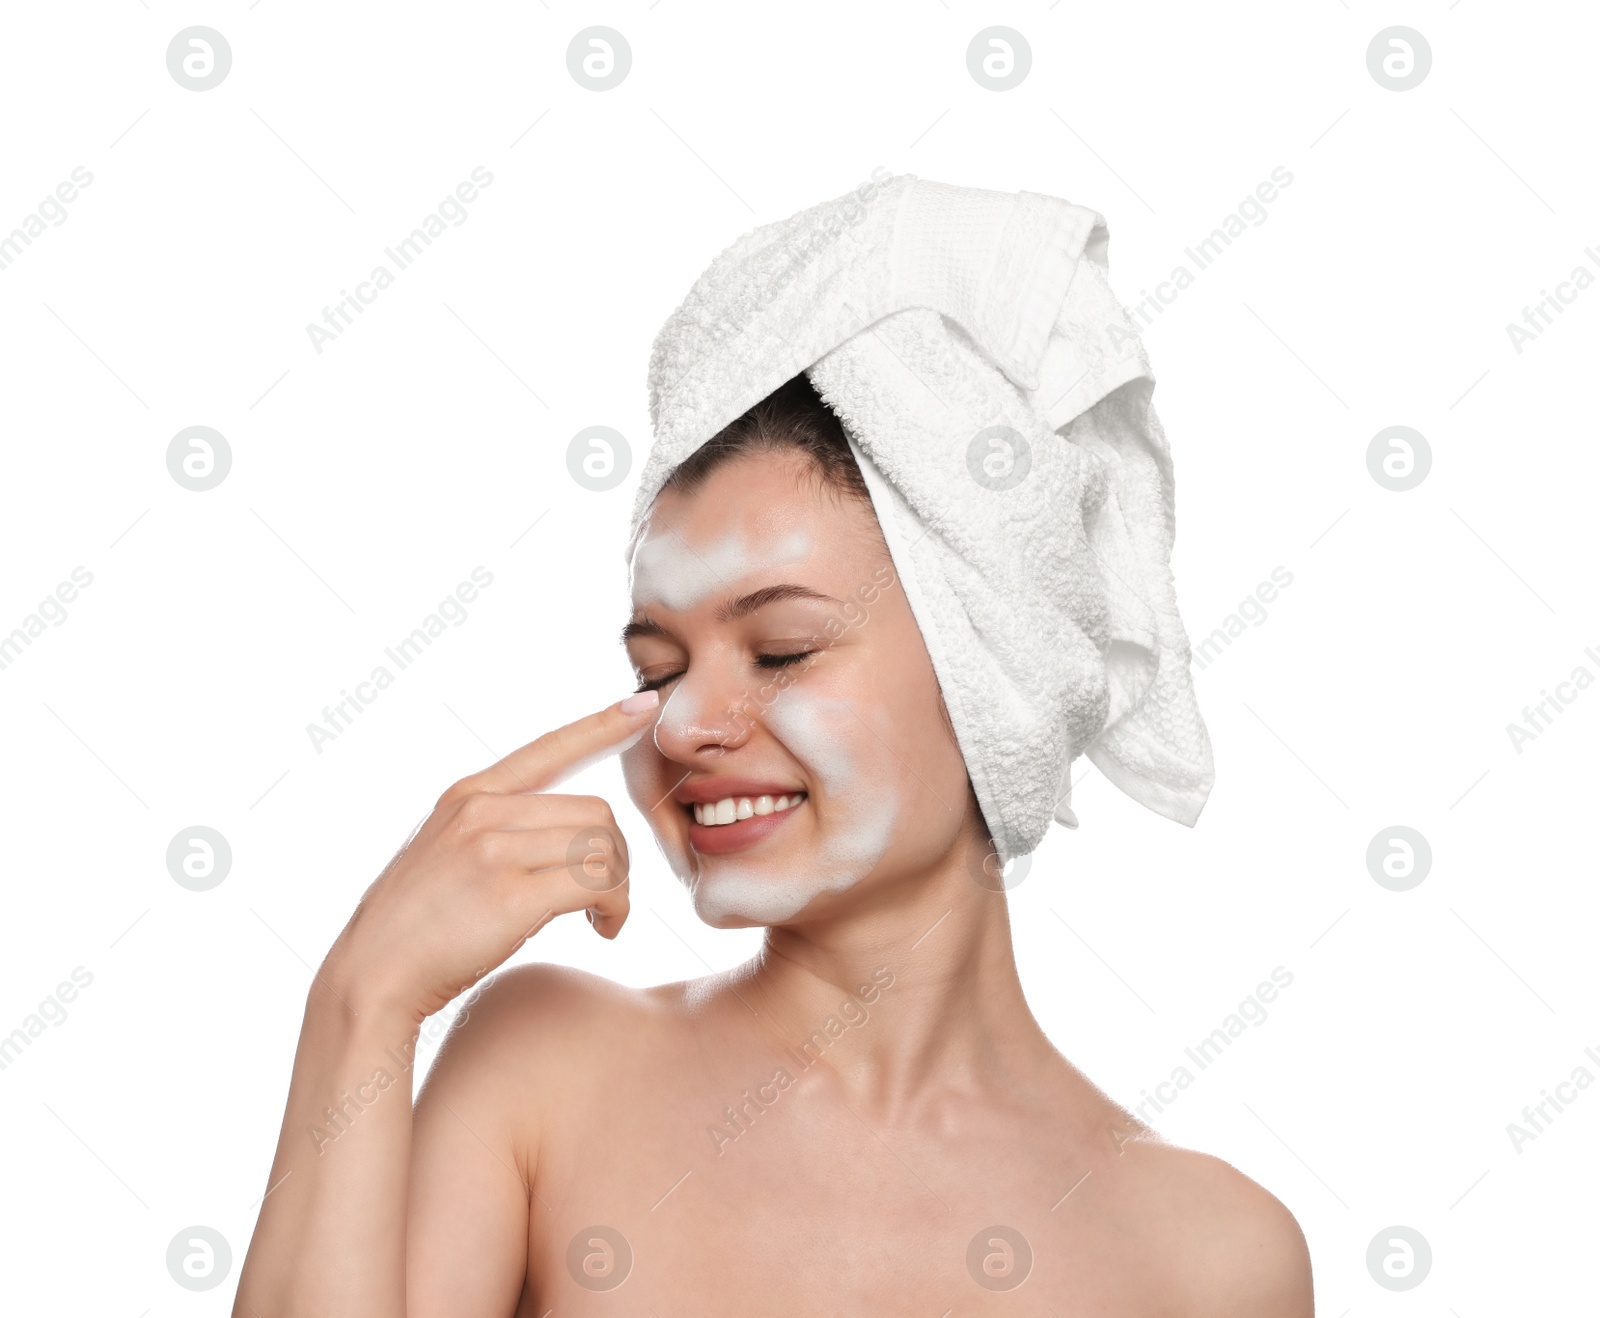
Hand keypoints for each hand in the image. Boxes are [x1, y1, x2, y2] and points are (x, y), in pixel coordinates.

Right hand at [320, 691, 659, 1021]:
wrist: (371, 980)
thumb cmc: (414, 930)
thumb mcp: (445, 853)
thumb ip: (494, 829)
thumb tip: (559, 834)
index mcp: (468, 794)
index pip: (549, 747)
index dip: (602, 725)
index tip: (644, 706)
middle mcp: (481, 810)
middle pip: (596, 812)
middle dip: (616, 857)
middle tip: (605, 898)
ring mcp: (493, 848)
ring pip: (603, 847)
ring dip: (618, 887)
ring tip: (601, 917)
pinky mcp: (511, 894)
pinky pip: (599, 884)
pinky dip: (616, 908)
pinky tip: (603, 930)